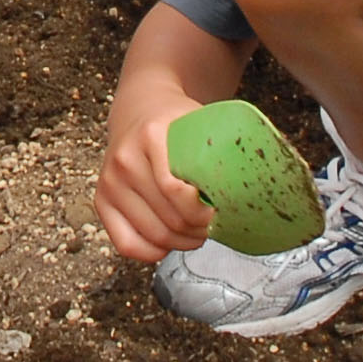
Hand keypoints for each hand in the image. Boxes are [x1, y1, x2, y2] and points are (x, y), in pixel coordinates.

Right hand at [96, 86, 216, 261]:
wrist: (140, 108)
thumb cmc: (177, 121)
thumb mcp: (201, 121)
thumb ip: (221, 147)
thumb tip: (261, 185)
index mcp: (151, 136)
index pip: (177, 191)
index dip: (204, 212)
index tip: (221, 211)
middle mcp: (124, 160)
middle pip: (169, 218)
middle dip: (198, 231)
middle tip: (213, 227)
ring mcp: (109, 182)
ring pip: (153, 235)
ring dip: (181, 242)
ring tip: (196, 234)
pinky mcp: (101, 200)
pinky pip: (127, 244)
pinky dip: (153, 252)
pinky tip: (169, 242)